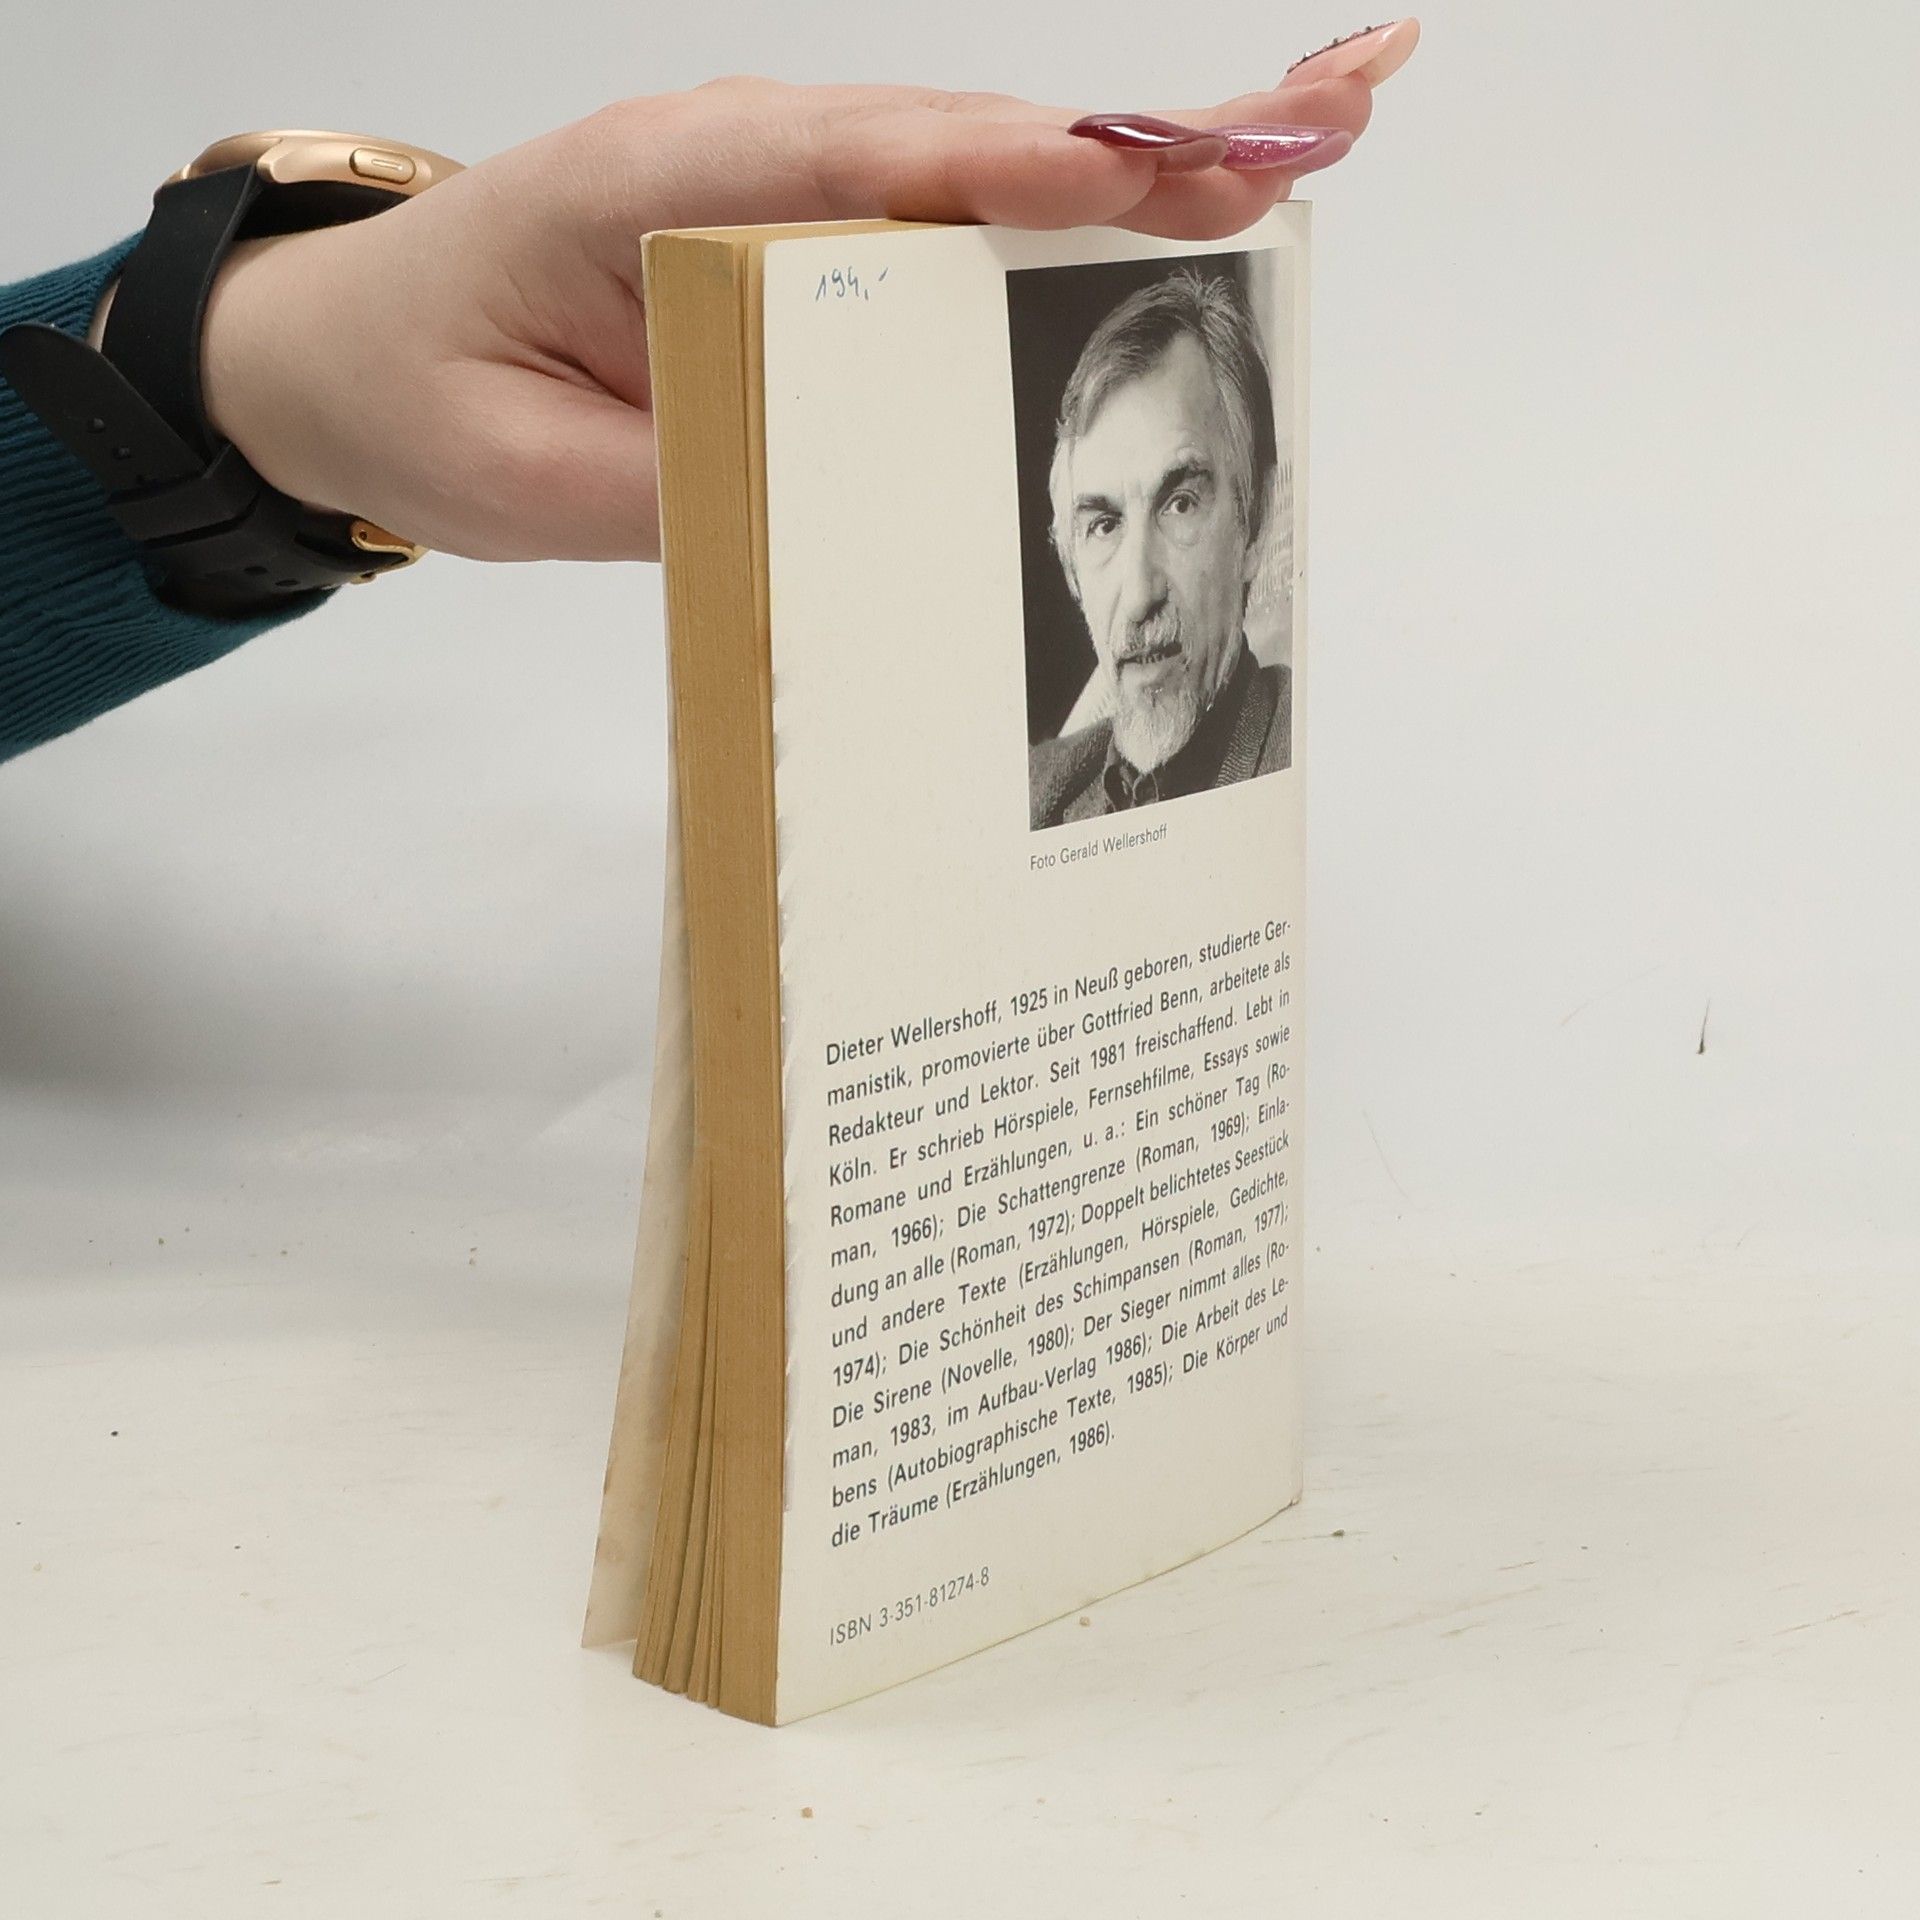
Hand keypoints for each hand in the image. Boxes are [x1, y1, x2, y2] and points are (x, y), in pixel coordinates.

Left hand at [201, 27, 1417, 563]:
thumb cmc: (432, 394)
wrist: (362, 357)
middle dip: (1149, 135)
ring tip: (1314, 144)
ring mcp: (790, 191)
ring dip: (1150, 162)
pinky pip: (957, 223)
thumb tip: (850, 504)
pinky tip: (1190, 213)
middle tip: (1328, 114)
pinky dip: (1080, 216)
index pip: (857, 164)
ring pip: (986, 171)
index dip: (1010, 167)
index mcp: (657, 187)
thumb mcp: (536, 479)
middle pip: (968, 140)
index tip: (1143, 171)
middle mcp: (747, 162)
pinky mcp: (815, 240)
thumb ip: (691, 481)